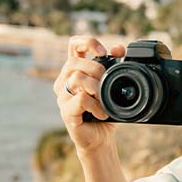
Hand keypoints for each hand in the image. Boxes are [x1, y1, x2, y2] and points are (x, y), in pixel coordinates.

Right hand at [53, 36, 125, 153]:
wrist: (100, 139)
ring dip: (97, 87)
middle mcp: (64, 81)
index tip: (103, 52)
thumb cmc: (104, 111)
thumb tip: (119, 48)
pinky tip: (103, 113)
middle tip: (108, 82)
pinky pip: (80, 99)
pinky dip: (96, 105)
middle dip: (96, 69)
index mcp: (74, 70)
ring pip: (76, 79)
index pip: (74, 45)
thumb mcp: (112, 86)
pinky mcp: (66, 112)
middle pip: (74, 62)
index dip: (87, 42)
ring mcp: (62, 97)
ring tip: (105, 99)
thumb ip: (114, 66)